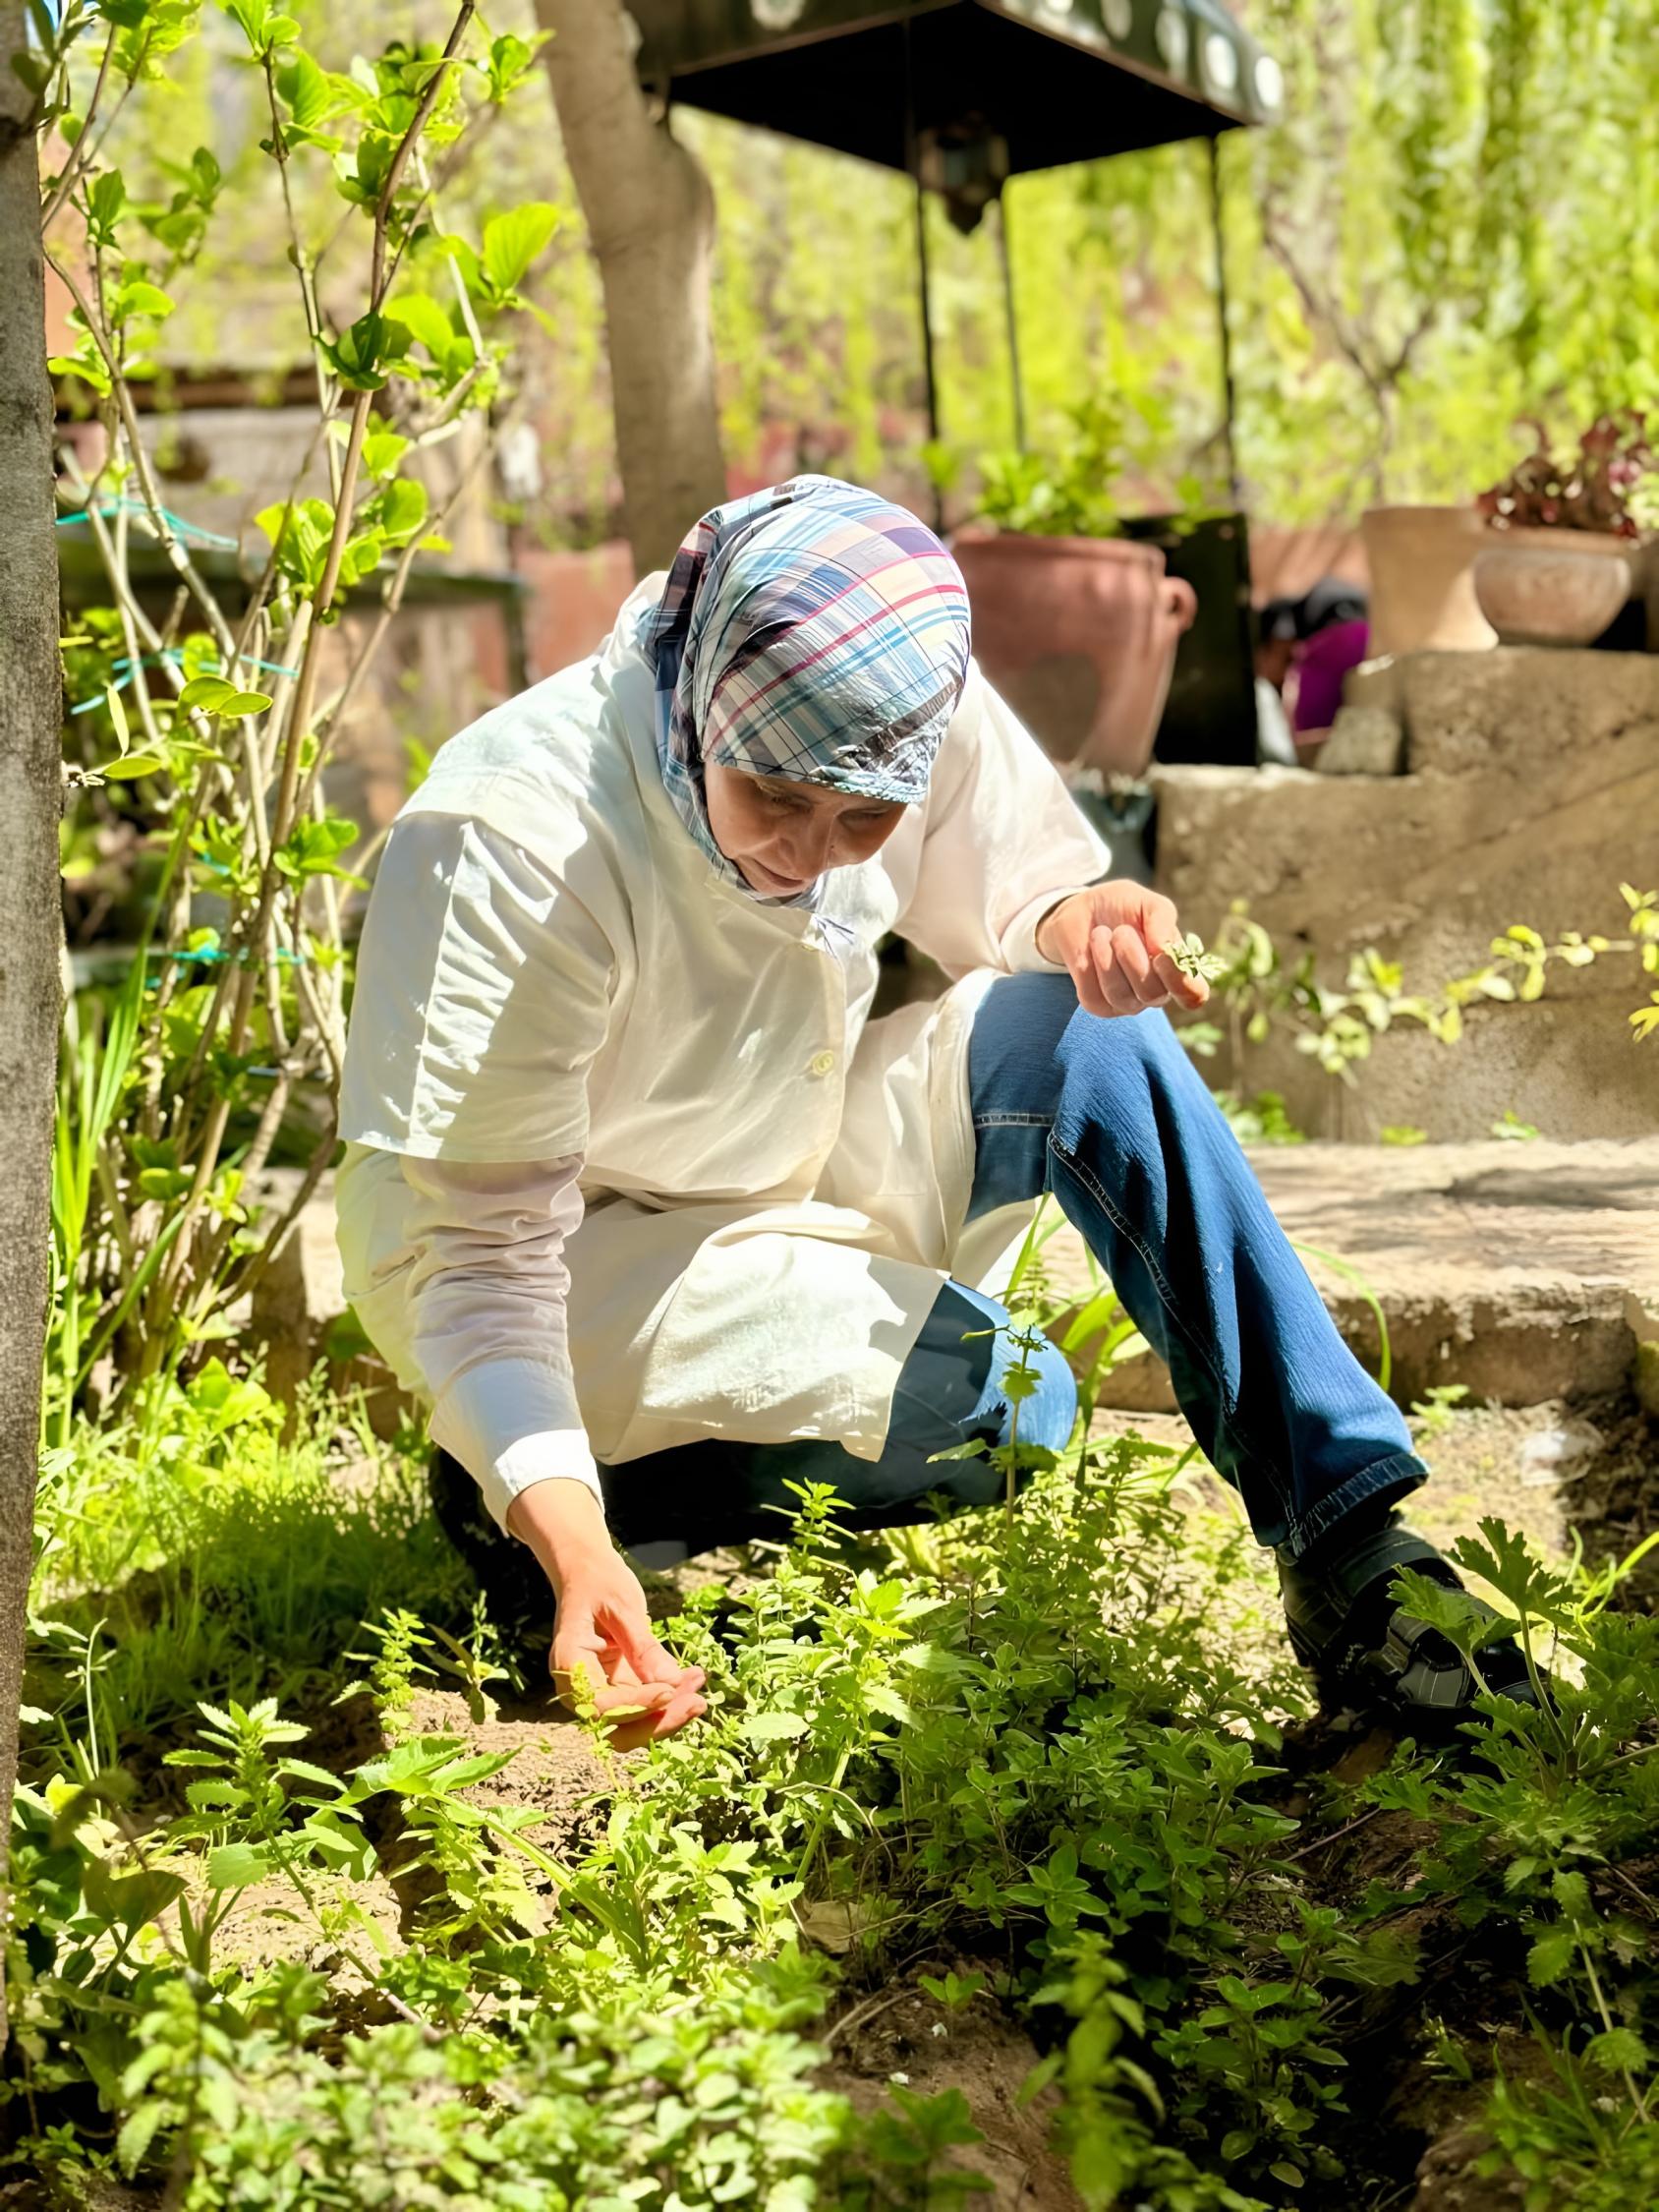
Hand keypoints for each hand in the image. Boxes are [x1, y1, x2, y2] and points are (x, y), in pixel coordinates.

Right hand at [507, 1480, 706, 1749]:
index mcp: (570, 1663)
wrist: (586, 1569)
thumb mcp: (623, 1606)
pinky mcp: (617, 1686)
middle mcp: (579, 1686)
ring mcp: (598, 1689)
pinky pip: (642, 1705)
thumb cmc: (599, 1580)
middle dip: (657, 1722)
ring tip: (699, 1685)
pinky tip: (693, 1678)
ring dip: (668, 1713)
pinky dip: (669, 1698)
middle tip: (696, 1703)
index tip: (671, 1691)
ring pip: (632, 1722)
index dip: (636, 1707)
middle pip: (616, 1726)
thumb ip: (643, 1648)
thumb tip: (670, 1685)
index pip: (601, 1705)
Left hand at [1036, 880, 1211, 1019]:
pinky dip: (1089, 967)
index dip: (1179, 980)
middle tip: (1122, 931)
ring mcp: (1127, 1002)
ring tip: (1102, 933)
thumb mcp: (1149, 903)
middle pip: (1152, 994)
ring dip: (1108, 960)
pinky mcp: (1098, 1005)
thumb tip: (1162, 950)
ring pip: (1121, 996)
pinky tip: (1092, 947)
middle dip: (1133, 958)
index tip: (1162, 956)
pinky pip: (1093, 996)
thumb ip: (1163, 921)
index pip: (1193, 994)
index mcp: (1177, 969)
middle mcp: (1156, 992)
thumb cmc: (1123, 907)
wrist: (1083, 908)